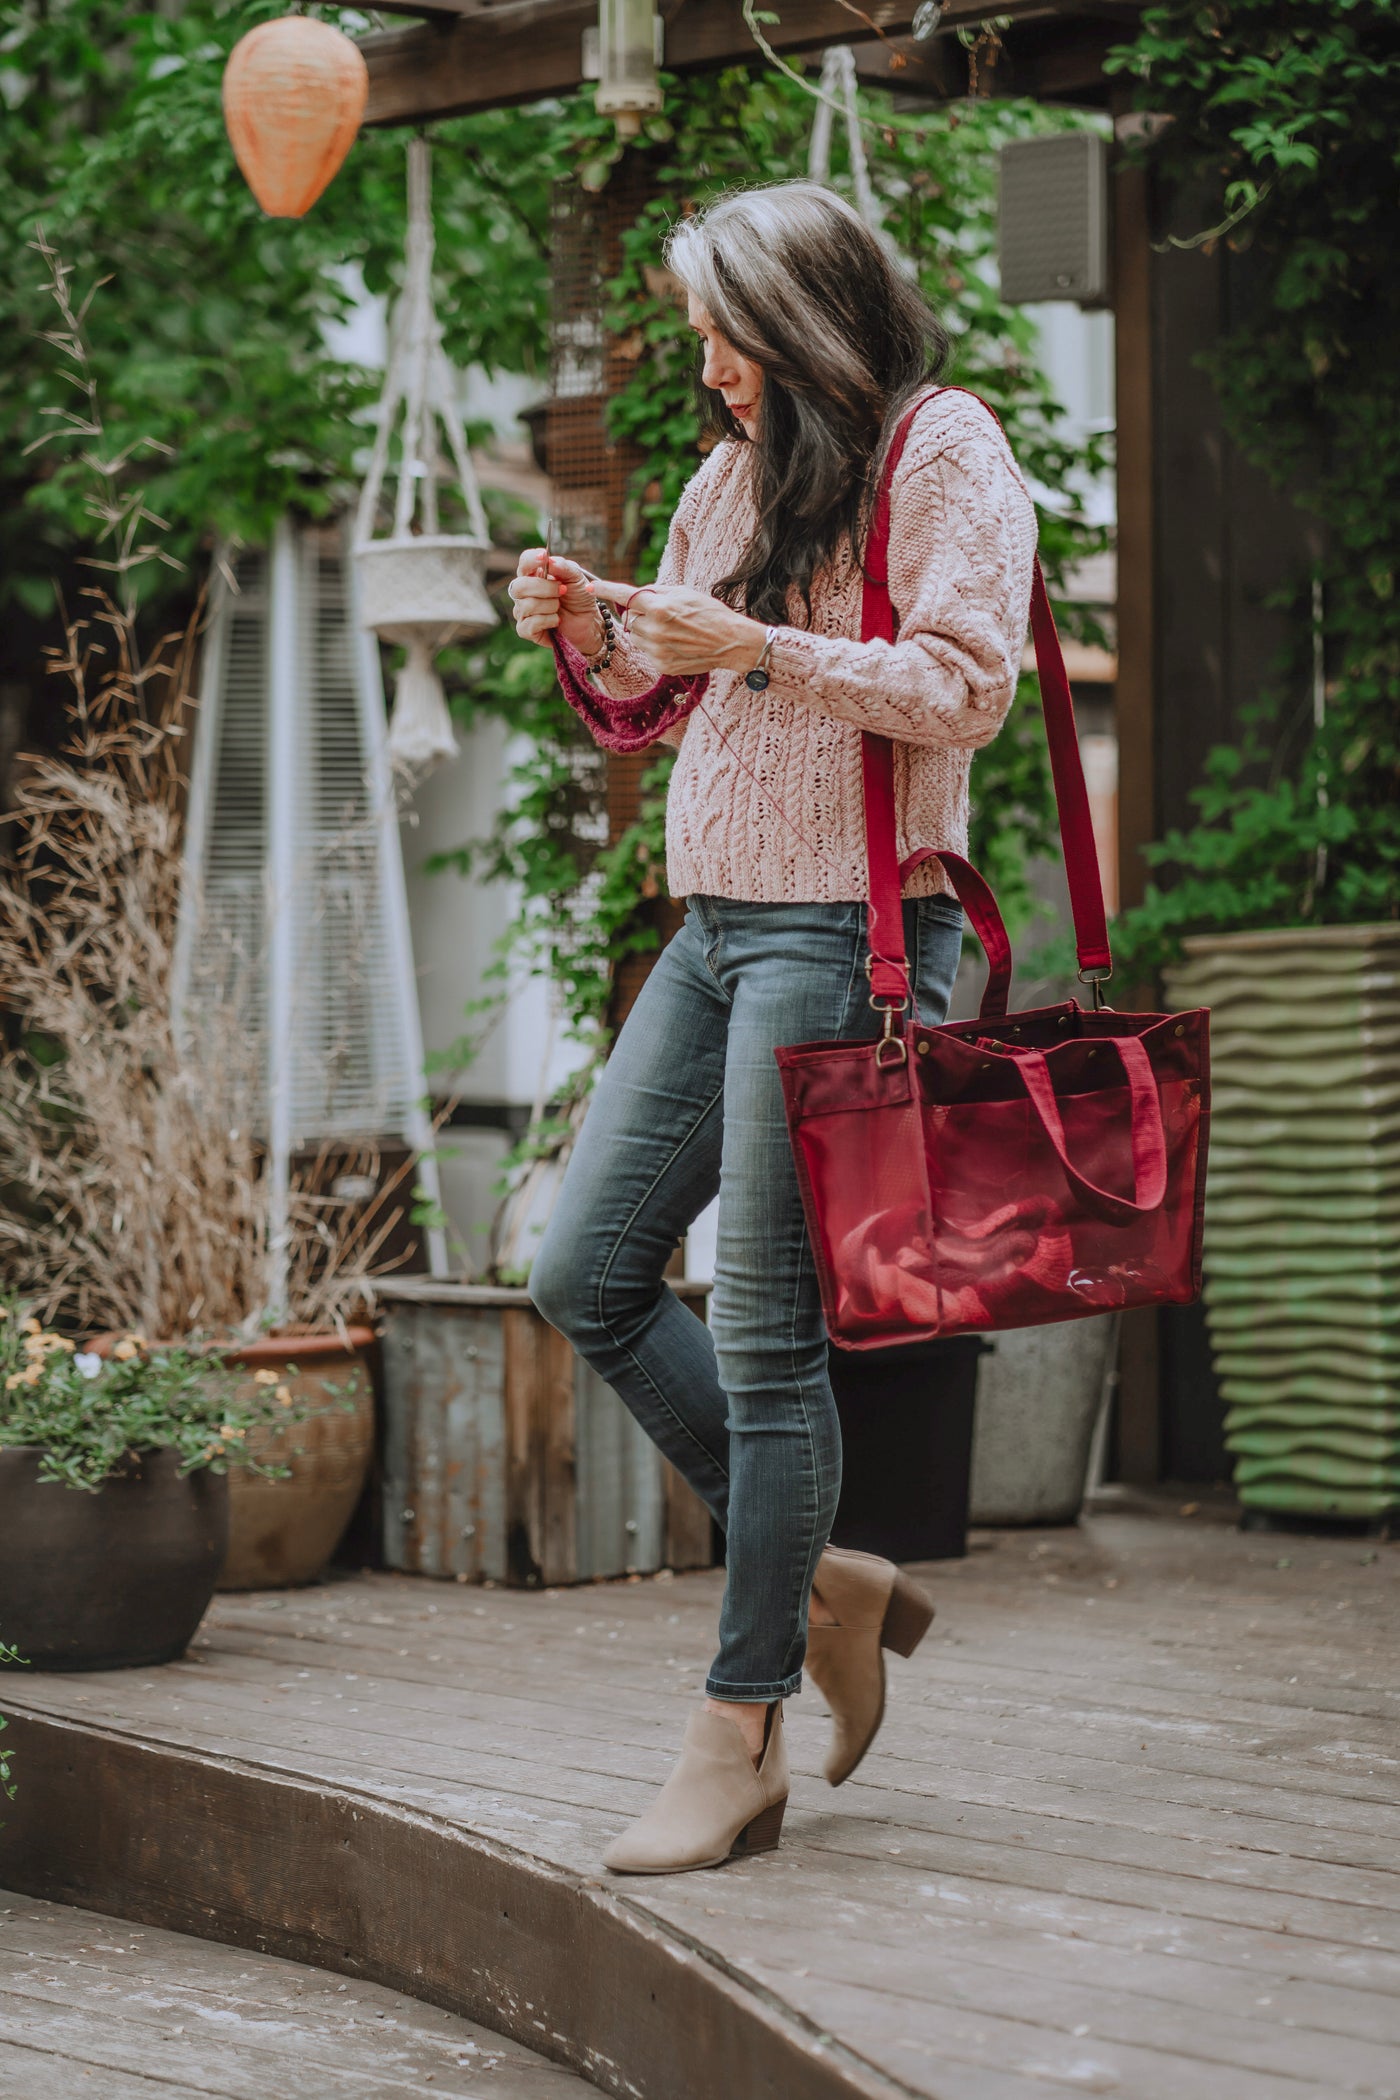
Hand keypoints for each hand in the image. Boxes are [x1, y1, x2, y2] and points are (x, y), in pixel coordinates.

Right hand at [508, 548, 604, 654]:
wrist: (587, 621)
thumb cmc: (578, 597)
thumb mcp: (577, 578)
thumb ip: (564, 567)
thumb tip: (549, 560)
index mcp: (533, 575)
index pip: (523, 563)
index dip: (530, 559)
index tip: (543, 556)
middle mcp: (523, 592)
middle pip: (520, 586)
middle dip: (544, 588)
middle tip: (562, 590)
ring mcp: (522, 611)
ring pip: (527, 606)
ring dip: (551, 606)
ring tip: (560, 607)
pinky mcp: (525, 630)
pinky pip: (530, 624)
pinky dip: (549, 620)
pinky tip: (557, 620)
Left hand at [586, 577, 765, 677]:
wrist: (730, 643)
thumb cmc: (710, 613)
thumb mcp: (684, 592)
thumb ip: (657, 592)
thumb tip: (636, 594)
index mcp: (660, 608)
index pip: (625, 596)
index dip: (607, 590)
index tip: (593, 587)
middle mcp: (655, 630)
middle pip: (630, 619)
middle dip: (639, 614)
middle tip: (660, 614)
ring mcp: (657, 650)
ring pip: (636, 636)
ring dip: (646, 631)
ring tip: (671, 630)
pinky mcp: (662, 665)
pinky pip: (647, 651)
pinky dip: (655, 646)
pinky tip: (675, 644)